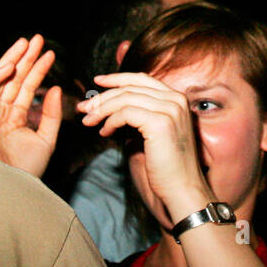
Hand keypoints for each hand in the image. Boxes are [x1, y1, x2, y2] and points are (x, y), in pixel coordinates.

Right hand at [0, 35, 61, 177]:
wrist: (12, 189)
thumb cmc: (27, 170)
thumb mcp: (46, 139)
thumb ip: (50, 114)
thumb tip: (54, 88)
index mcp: (15, 117)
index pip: (27, 87)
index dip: (38, 70)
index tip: (50, 54)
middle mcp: (0, 113)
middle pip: (13, 80)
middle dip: (24, 58)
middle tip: (37, 39)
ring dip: (11, 60)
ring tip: (25, 44)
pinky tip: (10, 65)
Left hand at [77, 72, 213, 217]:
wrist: (182, 188)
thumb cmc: (167, 166)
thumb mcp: (155, 132)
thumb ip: (141, 114)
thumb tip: (113, 106)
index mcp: (177, 99)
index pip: (142, 79)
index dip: (117, 78)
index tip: (97, 81)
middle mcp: (176, 100)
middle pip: (130, 87)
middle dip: (103, 96)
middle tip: (84, 108)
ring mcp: (170, 110)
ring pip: (125, 98)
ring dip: (102, 109)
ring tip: (89, 122)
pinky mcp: (160, 123)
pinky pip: (125, 113)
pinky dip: (111, 121)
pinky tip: (105, 132)